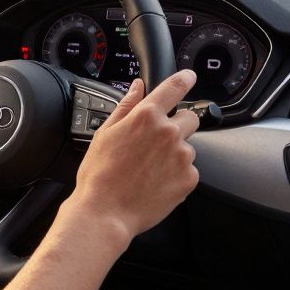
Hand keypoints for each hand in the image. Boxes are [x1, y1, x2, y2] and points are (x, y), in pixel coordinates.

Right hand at [63, 70, 200, 244]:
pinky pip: (188, 171)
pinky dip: (176, 176)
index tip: (190, 77)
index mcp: (147, 116)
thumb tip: (137, 87)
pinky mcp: (189, 178)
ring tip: (150, 170)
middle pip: (190, 118)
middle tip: (157, 143)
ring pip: (187, 148)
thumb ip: (126, 106)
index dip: (185, 79)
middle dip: (179, 125)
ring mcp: (182, 156)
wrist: (106, 212)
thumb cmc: (99, 174)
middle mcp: (169, 132)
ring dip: (175, 154)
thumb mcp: (105, 133)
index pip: (175, 88)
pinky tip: (156, 183)